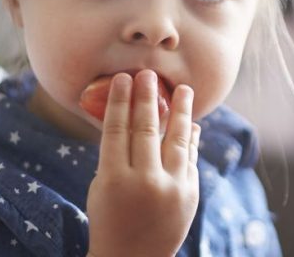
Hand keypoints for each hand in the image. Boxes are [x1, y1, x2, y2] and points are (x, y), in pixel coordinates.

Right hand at [87, 70, 200, 256]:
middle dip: (147, 98)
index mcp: (114, 179)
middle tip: (148, 74)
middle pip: (146, 129)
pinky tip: (191, 123)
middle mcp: (144, 182)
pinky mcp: (190, 194)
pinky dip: (191, 140)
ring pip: (177, 140)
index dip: (119, 101)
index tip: (123, 79)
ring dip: (181, 111)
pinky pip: (190, 158)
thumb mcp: (102, 188)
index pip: (116, 130)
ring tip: (184, 89)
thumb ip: (116, 155)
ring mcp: (171, 188)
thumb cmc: (109, 218)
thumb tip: (132, 117)